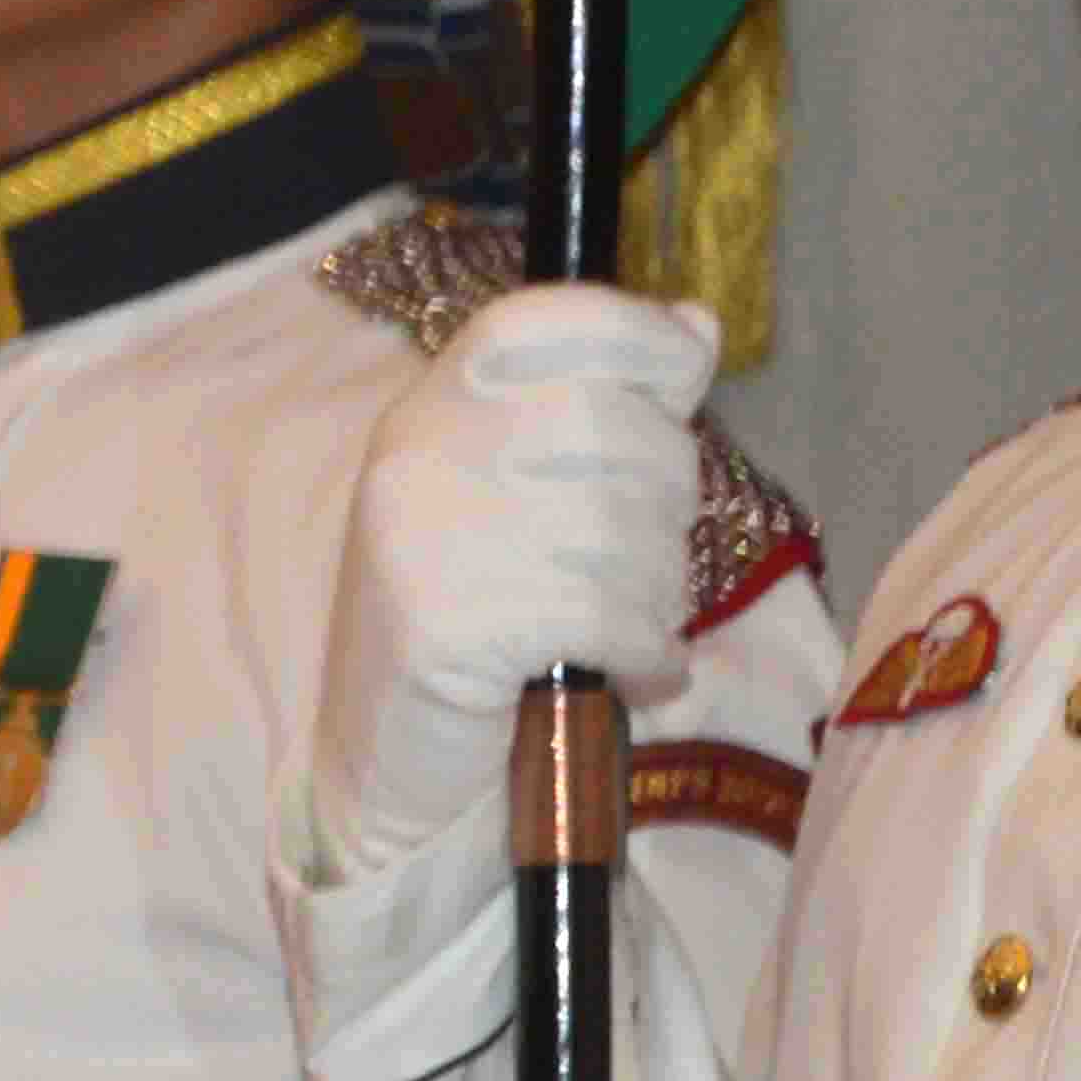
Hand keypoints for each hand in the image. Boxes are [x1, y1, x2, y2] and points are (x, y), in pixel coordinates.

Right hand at [311, 281, 715, 878]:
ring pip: (627, 532)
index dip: (648, 348)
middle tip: (635, 566)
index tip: (674, 396)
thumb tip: (694, 326)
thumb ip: (595, 404)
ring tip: (623, 629)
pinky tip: (637, 676)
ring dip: (657, 597)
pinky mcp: (446, 627)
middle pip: (624, 432)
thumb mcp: (519, 488)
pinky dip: (647, 655)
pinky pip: (607, 616)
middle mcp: (421, 452)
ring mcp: (426, 537)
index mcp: (434, 403)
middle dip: (664, 510)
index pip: (562, 318)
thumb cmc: (472, 617)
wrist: (387, 763)